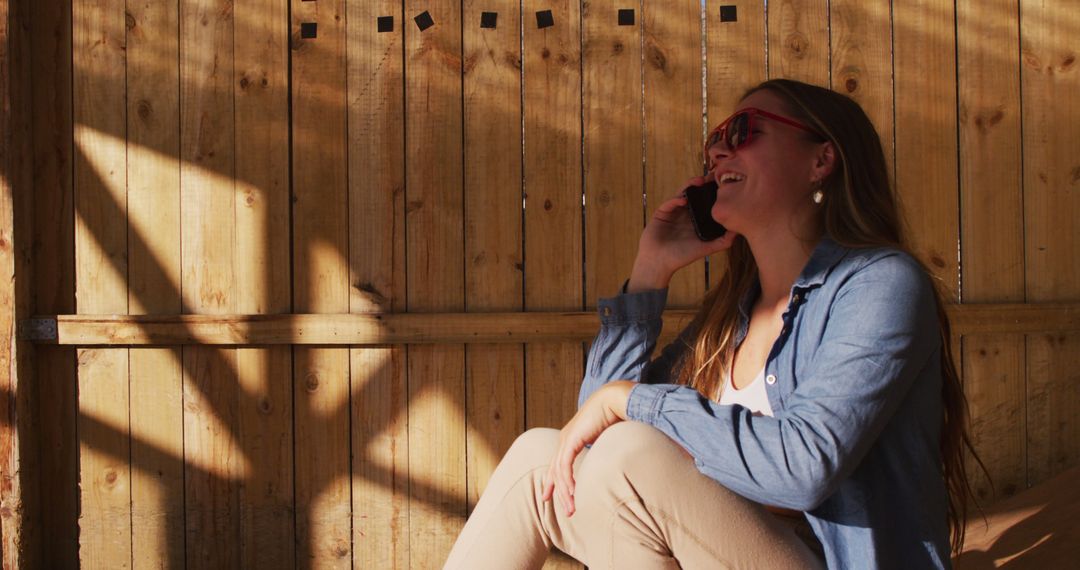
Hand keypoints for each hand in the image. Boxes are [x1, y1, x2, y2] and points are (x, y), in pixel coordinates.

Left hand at [541, 381, 634, 515]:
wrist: (615, 400)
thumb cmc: (615, 417)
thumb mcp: (605, 439)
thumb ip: (601, 451)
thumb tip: (607, 463)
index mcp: (571, 438)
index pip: (557, 465)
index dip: (553, 482)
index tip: (549, 497)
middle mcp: (565, 439)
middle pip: (555, 471)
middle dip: (559, 493)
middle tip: (568, 511)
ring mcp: (566, 439)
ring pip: (559, 472)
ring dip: (565, 492)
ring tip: (572, 508)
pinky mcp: (571, 439)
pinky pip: (565, 465)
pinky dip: (567, 480)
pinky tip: (572, 492)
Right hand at [629, 176, 738, 290]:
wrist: (659, 263)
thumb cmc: (682, 256)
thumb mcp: (706, 248)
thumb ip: (723, 241)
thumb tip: (739, 231)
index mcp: (696, 219)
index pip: (706, 201)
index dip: (714, 192)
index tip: (724, 184)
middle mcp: (685, 212)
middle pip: (695, 194)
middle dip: (703, 184)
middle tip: (713, 176)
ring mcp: (673, 211)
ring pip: (682, 193)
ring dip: (690, 186)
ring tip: (700, 181)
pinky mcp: (662, 212)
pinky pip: (669, 202)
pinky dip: (676, 199)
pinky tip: (683, 198)